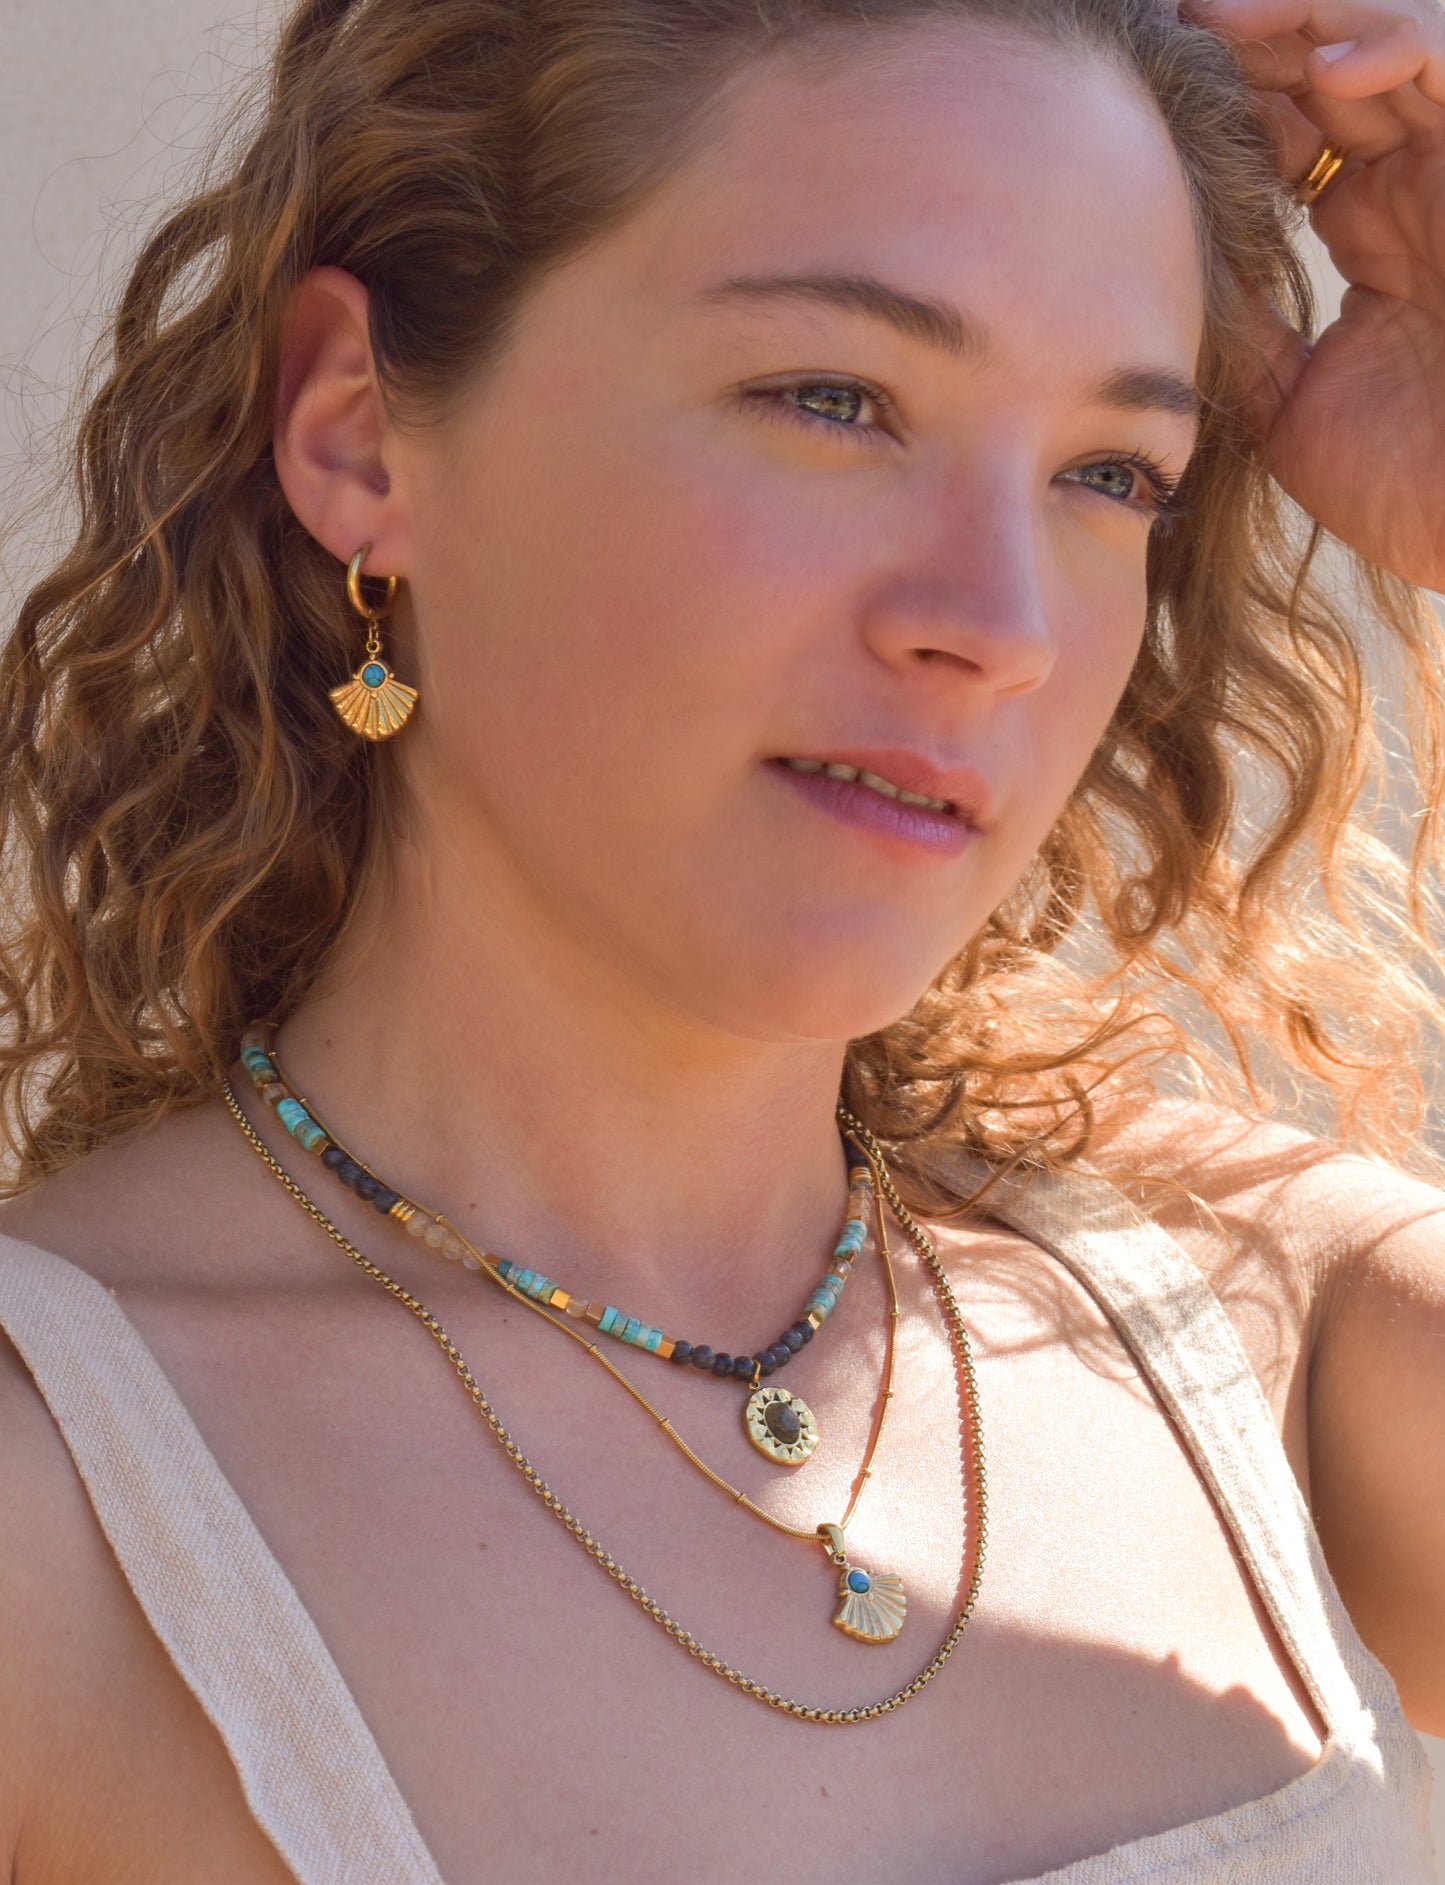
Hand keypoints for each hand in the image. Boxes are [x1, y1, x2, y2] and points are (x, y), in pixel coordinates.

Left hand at [1184, 0, 1444, 588]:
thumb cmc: (1402, 481)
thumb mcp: (1289, 400)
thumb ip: (1241, 329)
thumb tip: (1162, 272)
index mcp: (1372, 231)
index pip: (1292, 127)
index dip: (1224, 100)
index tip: (1140, 93)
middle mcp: (1417, 186)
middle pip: (1326, 67)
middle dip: (1246, 38)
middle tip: (1163, 27)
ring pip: (1383, 41)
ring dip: (1302, 16)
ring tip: (1218, 17)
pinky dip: (1392, 43)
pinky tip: (1325, 65)